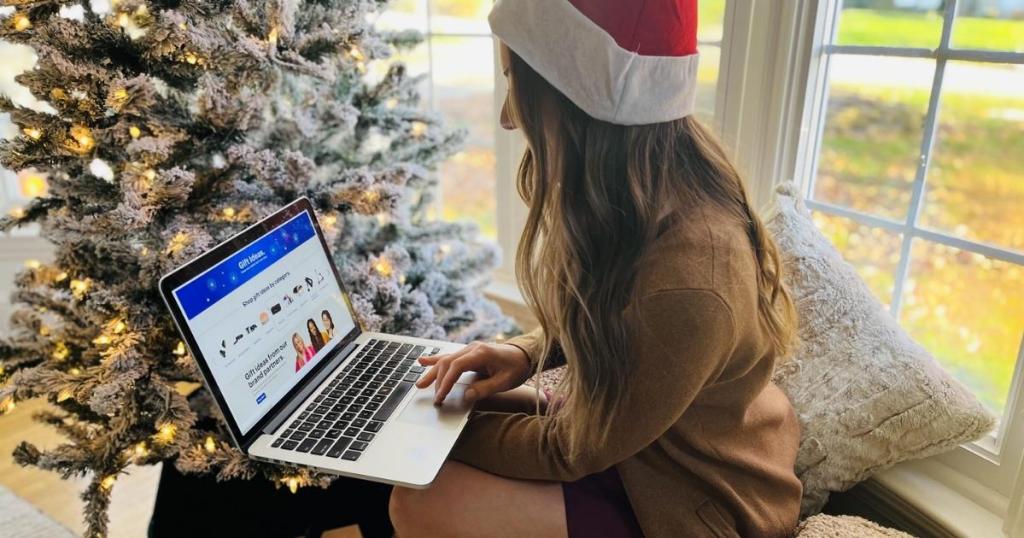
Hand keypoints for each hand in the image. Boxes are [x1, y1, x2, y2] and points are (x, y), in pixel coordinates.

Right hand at [416, 342, 531, 404]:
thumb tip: (466, 396)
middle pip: (448, 363)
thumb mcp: (505, 381)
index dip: (447, 382)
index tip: (441, 396)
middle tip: (436, 399)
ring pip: (445, 359)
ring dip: (432, 373)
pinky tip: (421, 361)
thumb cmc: (516, 368)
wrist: (524, 355)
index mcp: (481, 353)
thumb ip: (485, 388)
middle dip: (438, 381)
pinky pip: (449, 356)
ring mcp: (469, 349)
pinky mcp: (468, 352)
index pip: (457, 366)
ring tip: (419, 385)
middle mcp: (472, 348)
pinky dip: (435, 360)